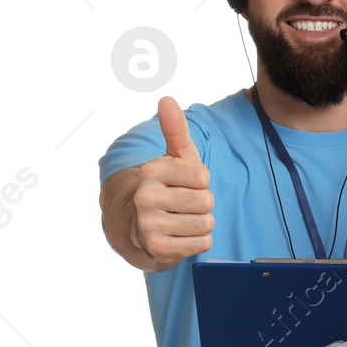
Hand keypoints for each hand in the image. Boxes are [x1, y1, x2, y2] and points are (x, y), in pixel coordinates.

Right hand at [131, 96, 214, 263]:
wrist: (140, 224)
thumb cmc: (168, 185)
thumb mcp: (174, 157)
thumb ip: (175, 130)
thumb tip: (167, 99)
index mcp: (152, 170)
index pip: (203, 176)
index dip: (202, 182)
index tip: (187, 183)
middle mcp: (145, 196)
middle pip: (206, 201)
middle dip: (203, 204)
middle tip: (186, 204)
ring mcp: (148, 223)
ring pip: (206, 223)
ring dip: (202, 223)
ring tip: (184, 218)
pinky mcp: (156, 247)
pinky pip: (202, 243)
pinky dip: (199, 241)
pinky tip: (182, 235)